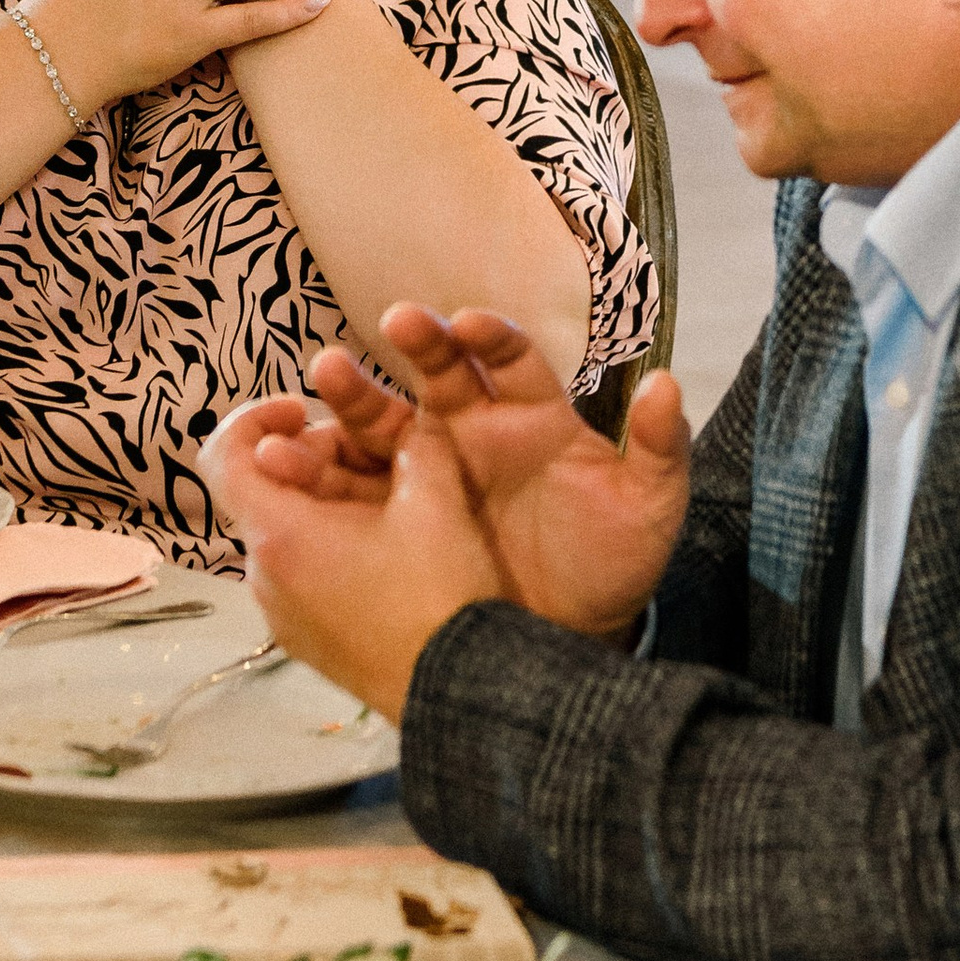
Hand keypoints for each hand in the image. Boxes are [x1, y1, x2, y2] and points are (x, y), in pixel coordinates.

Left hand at [206, 399, 509, 724]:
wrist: (458, 693)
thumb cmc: (439, 596)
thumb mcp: (436, 502)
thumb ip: (416, 444)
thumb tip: (410, 423)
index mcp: (280, 536)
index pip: (223, 456)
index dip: (253, 417)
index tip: (301, 408)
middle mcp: (262, 577)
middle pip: (260, 493)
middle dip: (307, 458)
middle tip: (365, 451)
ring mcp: (279, 615)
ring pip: (280, 535)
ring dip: (317, 503)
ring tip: (381, 500)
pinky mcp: (302, 641)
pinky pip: (295, 575)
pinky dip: (322, 546)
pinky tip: (380, 550)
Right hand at [207, 303, 692, 643]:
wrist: (573, 639)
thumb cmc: (614, 564)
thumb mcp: (649, 508)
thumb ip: (659, 449)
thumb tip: (667, 383)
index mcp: (535, 414)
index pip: (511, 359)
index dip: (491, 337)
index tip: (469, 323)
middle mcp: (478, 428)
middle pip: (441, 373)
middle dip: (420, 344)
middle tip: (397, 322)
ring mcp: (433, 470)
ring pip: (389, 419)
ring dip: (357, 396)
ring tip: (324, 376)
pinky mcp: (399, 515)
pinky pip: (357, 484)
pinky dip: (326, 466)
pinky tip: (292, 454)